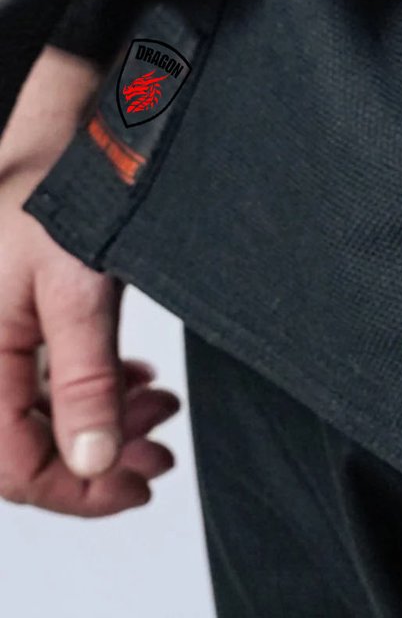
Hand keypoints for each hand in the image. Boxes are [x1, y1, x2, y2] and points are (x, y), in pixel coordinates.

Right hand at [0, 46, 181, 515]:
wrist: (63, 138)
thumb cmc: (56, 199)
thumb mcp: (77, 291)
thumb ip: (85, 380)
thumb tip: (93, 461)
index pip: (15, 465)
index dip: (76, 490)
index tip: (136, 487)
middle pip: (28, 446)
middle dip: (99, 458)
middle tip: (159, 458)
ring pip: (43, 414)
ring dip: (103, 422)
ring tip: (160, 412)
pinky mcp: (16, 325)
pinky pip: (47, 380)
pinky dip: (95, 387)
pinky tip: (137, 382)